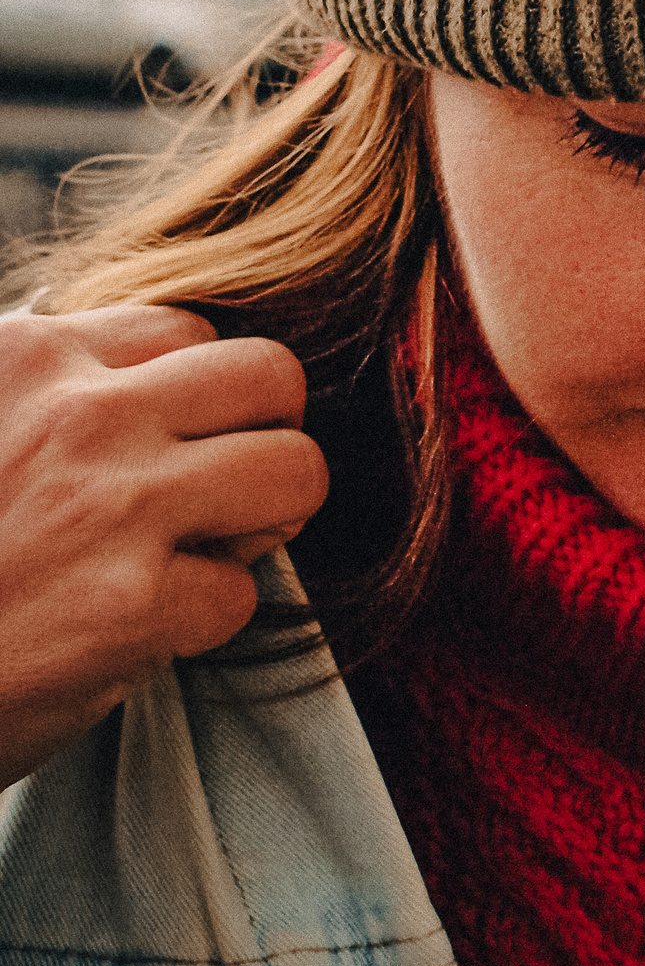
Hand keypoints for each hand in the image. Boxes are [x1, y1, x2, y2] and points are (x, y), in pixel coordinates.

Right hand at [0, 308, 326, 789]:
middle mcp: (75, 416)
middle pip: (270, 375)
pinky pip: (244, 593)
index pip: (185, 332)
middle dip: (269, 434)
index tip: (165, 444)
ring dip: (264, 521)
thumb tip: (159, 387)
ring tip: (201, 554)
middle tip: (226, 489)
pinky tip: (133, 633)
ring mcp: (109, 506)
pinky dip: (200, 623)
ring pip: (296, 470)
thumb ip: (46, 401)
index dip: (197, 395)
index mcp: (22, 359)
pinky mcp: (129, 606)